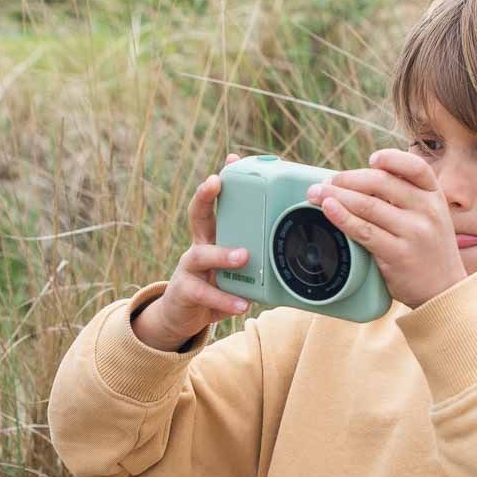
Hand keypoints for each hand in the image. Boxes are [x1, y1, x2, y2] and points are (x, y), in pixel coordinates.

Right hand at [132, 153, 250, 350]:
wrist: (182, 317)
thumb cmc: (215, 286)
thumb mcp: (233, 269)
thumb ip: (254, 258)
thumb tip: (293, 247)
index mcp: (212, 238)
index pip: (213, 204)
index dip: (221, 182)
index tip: (232, 159)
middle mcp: (198, 247)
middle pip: (196, 215)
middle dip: (204, 195)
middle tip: (215, 182)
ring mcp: (188, 269)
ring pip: (201, 255)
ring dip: (222, 254)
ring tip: (243, 256)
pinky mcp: (185, 292)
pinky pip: (205, 294)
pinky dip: (225, 299)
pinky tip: (241, 304)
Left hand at [305, 148, 467, 308]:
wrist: (444, 291)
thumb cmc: (429, 251)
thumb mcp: (430, 218)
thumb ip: (406, 198)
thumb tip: (359, 181)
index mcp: (435, 196)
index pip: (416, 167)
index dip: (392, 159)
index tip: (371, 159)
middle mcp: (427, 210)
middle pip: (381, 182)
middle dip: (347, 178)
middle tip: (326, 182)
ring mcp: (413, 232)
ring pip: (367, 205)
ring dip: (336, 195)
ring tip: (316, 194)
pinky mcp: (398, 254)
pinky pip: (364, 231)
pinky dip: (342, 217)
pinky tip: (328, 209)